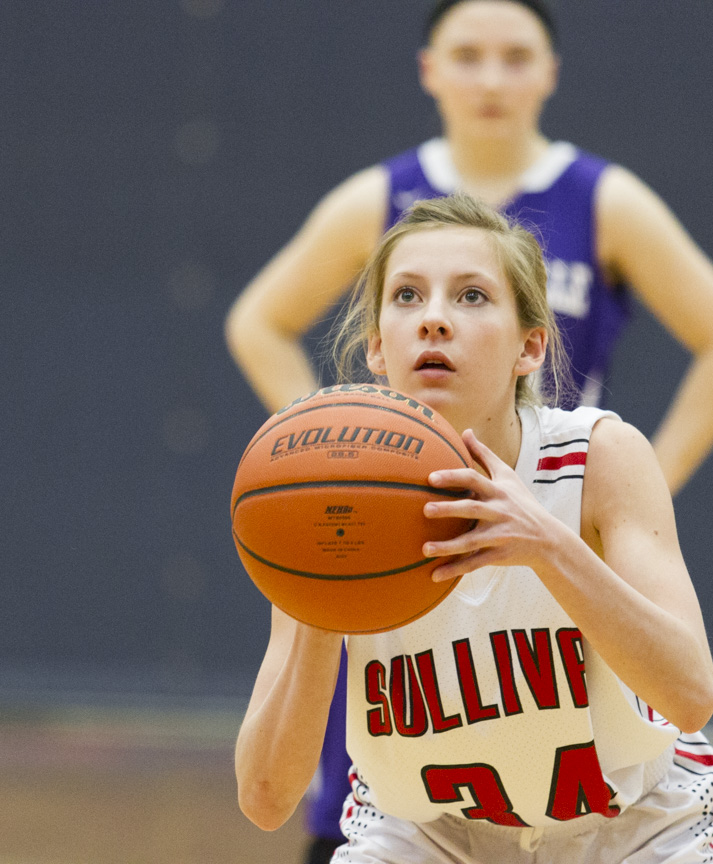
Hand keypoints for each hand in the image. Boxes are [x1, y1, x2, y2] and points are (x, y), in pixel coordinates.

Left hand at [423, 430, 564, 581]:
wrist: (548, 538)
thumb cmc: (521, 502)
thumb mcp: (507, 476)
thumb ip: (483, 454)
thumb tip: (465, 431)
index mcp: (498, 492)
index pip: (474, 480)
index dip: (454, 477)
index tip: (431, 477)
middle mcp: (498, 512)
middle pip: (473, 509)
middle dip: (450, 509)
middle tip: (425, 509)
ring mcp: (499, 535)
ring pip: (471, 541)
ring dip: (448, 546)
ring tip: (424, 548)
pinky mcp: (498, 555)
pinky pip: (474, 564)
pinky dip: (455, 570)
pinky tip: (434, 575)